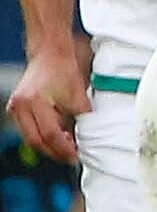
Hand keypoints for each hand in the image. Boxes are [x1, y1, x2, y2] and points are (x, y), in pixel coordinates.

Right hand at [7, 35, 91, 164]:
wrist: (49, 54)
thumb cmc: (63, 70)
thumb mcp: (78, 94)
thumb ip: (82, 116)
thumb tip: (86, 137)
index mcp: (35, 102)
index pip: (49, 134)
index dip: (63, 148)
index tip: (76, 155)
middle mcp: (20, 106)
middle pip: (35, 140)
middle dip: (54, 151)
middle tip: (71, 157)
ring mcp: (15, 108)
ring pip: (30, 137)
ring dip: (47, 146)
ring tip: (66, 147)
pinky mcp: (16, 108)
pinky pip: (28, 129)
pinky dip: (42, 135)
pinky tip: (57, 136)